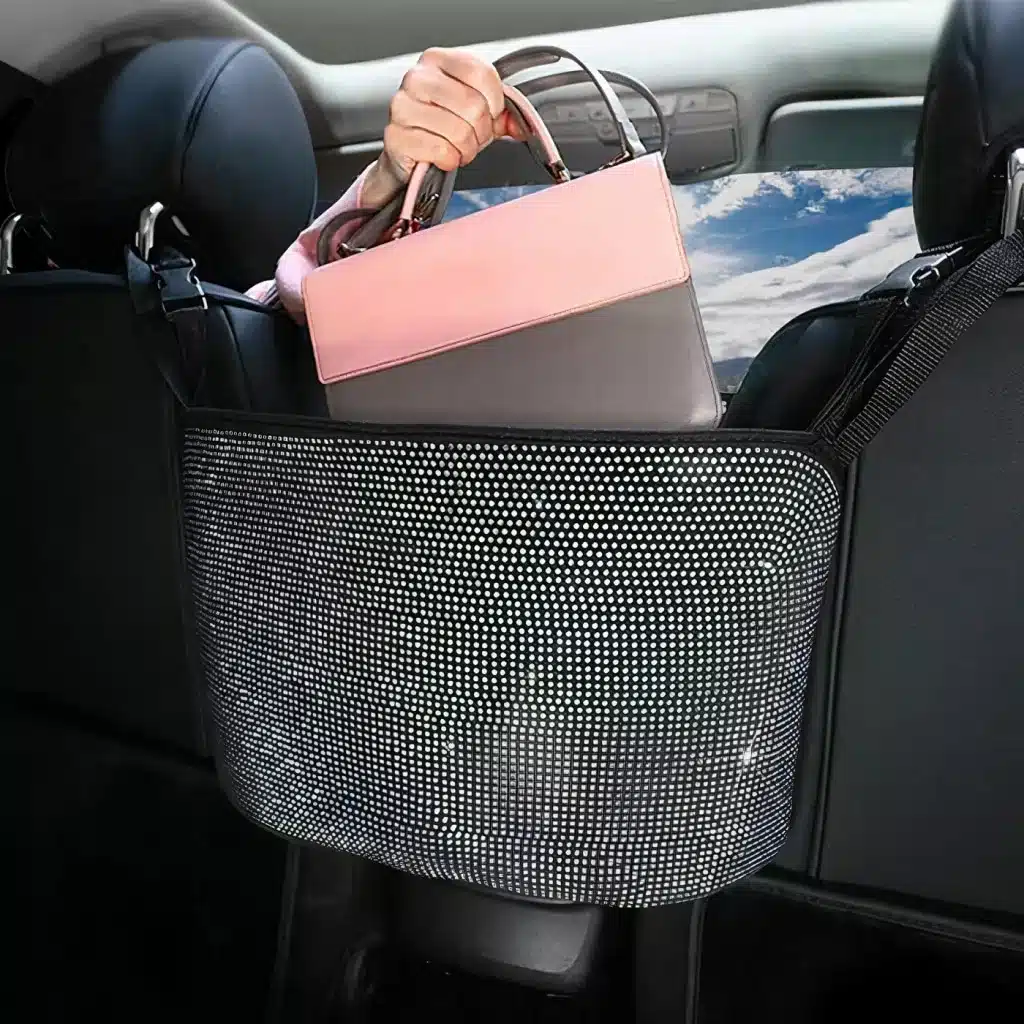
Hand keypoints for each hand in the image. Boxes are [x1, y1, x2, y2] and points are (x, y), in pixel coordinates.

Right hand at [360, 47, 527, 208]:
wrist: (408, 154)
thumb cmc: (442, 128)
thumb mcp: (475, 112)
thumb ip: (502, 113)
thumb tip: (523, 125)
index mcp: (438, 60)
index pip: (481, 73)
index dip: (495, 102)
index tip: (490, 115)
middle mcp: (417, 78)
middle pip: (473, 105)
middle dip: (481, 132)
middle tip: (472, 138)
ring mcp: (403, 106)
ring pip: (459, 131)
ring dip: (466, 150)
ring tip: (457, 148)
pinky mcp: (396, 136)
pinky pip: (442, 151)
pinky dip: (450, 161)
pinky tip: (442, 157)